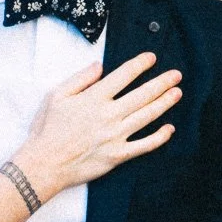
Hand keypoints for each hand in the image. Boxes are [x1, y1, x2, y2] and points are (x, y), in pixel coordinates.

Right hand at [13, 52, 179, 200]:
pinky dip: (159, 137)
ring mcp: (115, 136)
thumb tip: (99, 65)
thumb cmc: (47, 129)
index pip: (123, 76)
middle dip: (162, 82)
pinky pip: (144, 145)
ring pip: (147, 116)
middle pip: (142, 94)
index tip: (152, 58)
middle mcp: (108, 115)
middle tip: (176, 74)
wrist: (44, 163)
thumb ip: (80, 78)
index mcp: (94, 98)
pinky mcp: (118, 155)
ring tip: (177, 93)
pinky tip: (170, 129)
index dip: (140, 65)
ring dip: (164, 103)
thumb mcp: (56, 95)